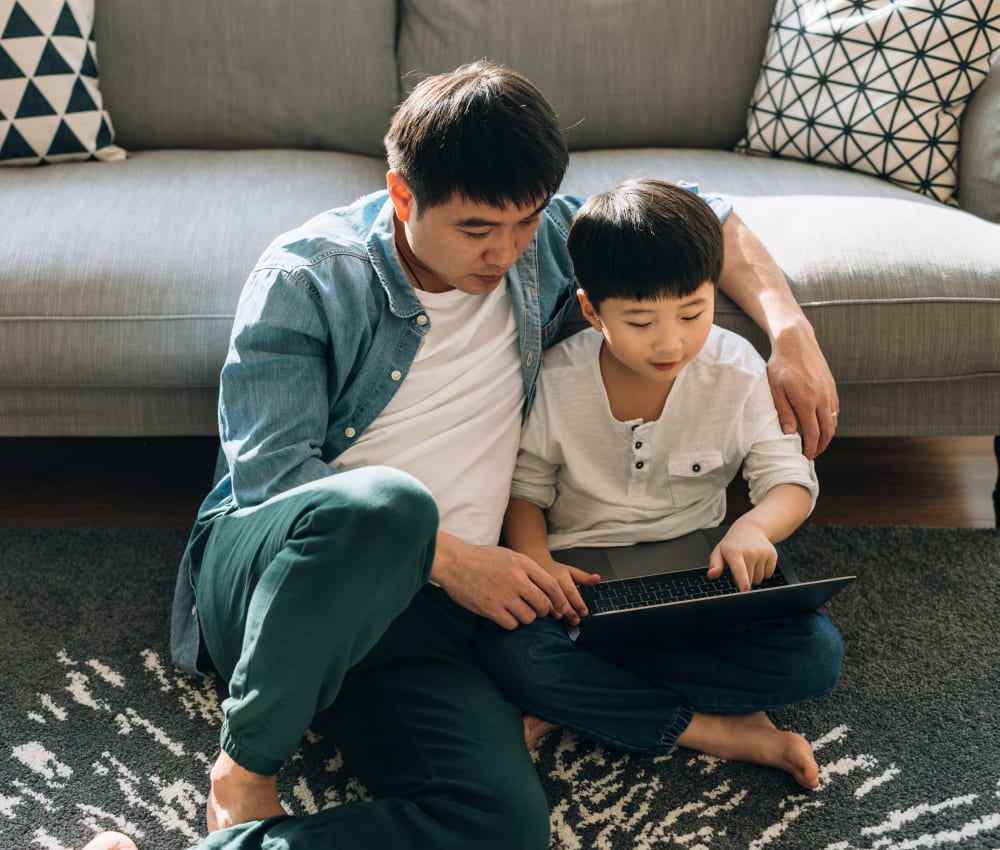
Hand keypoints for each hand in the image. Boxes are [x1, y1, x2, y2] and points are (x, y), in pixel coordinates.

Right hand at [431, 532, 577, 629]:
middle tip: (535, 610)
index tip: (560, 609)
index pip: (552, 586)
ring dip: (525, 617)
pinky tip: (503, 614)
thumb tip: (548, 589)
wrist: (455, 562)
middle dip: (542, 611)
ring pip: (528, 617)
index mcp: (523, 564)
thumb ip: (528, 570)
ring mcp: (504, 595)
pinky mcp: (491, 608)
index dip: (559, 600)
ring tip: (515, 610)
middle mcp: (516, 579)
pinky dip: (510, 622)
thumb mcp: (509, 556)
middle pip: (543, 604)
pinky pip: (512, 624)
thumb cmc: (481, 559)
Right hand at [536, 558, 600, 624]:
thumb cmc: (555, 570)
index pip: (571, 590)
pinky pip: (537, 602)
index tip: (584, 612)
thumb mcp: (571, 571)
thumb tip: (597, 579)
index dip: (578, 603)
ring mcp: (539, 585)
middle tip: (576, 620)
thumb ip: (584, 578)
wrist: (536, 563)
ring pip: (547, 600)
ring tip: (561, 618)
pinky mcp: (532, 591)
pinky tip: (548, 616)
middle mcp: (550, 580)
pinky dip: (543, 610)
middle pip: (560, 597)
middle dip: (569, 610)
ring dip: (554, 610)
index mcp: (562, 575)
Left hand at [707, 523, 777, 591]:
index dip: (742, 581)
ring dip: (753, 575)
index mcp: (735, 552)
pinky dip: (763, 571)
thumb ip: (715, 565)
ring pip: (759, 579)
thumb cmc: (733, 544)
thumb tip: (711, 575)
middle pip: (749, 580)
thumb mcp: (719, 552)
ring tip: (748, 562)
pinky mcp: (773, 555)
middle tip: (739, 566)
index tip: (745, 590)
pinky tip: (757, 560)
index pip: (739, 569)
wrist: (751, 529)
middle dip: (743, 579)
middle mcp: (750, 552)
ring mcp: (763, 553)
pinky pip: (768, 574)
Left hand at [767, 320, 838, 458]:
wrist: (795, 342)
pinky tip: (821, 423)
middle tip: (813, 453)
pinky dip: (830, 420)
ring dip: (827, 434)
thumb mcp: (776, 390)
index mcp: (807, 402)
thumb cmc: (781, 366)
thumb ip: (784, 413)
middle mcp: (822, 399)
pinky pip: (835, 409)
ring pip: (833, 421)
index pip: (813, 434)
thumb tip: (790, 433)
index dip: (811, 448)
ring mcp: (829, 392)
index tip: (806, 455)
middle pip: (828, 431)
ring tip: (817, 442)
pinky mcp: (832, 386)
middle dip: (821, 445)